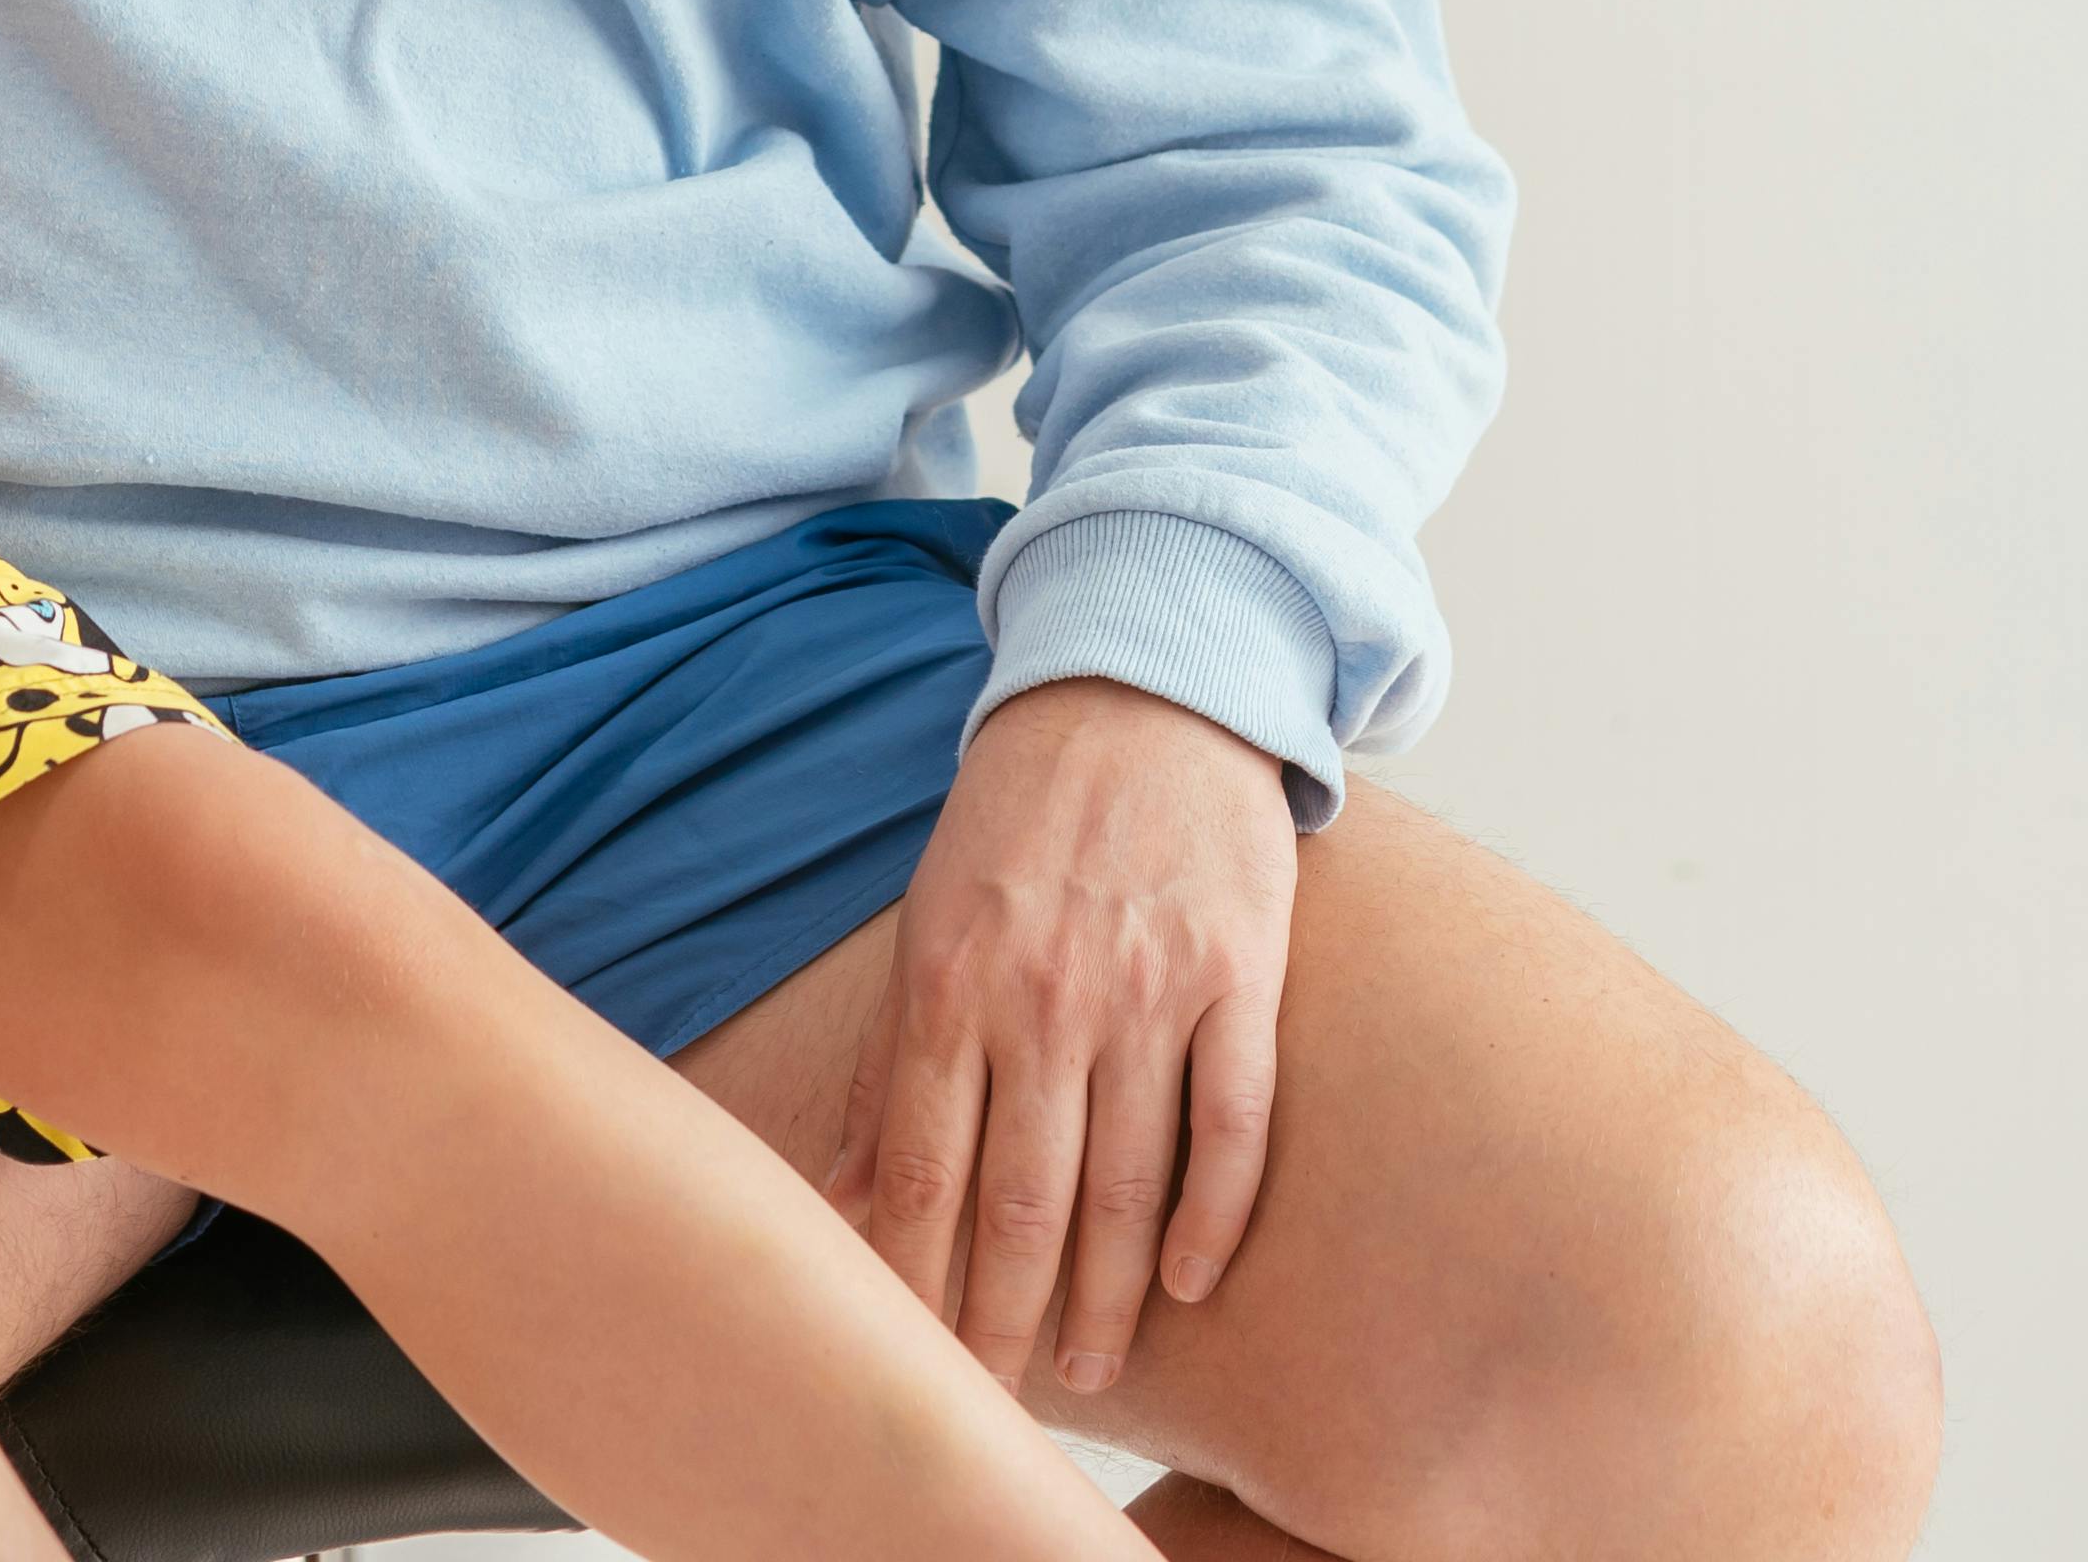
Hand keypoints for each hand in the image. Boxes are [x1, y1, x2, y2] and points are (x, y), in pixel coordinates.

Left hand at [829, 675, 1301, 1396]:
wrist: (1140, 689)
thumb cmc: (1019, 819)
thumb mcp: (926, 920)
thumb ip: (895, 1060)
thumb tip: (848, 1192)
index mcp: (951, 983)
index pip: (924, 1174)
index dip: (917, 1283)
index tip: (914, 1361)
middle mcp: (1046, 995)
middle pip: (1020, 1200)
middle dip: (1003, 1317)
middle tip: (994, 1399)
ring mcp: (1149, 986)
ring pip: (1127, 1180)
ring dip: (1109, 1292)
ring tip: (1092, 1366)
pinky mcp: (1239, 971)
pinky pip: (1233, 1119)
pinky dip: (1215, 1212)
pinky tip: (1194, 1279)